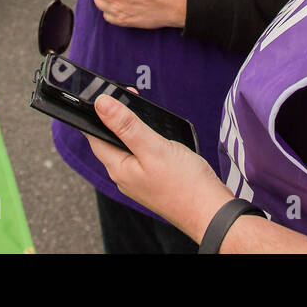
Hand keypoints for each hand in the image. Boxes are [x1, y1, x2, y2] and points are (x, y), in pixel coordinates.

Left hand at [86, 94, 231, 242]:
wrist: (212, 212)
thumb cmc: (186, 185)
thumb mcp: (153, 148)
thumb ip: (126, 126)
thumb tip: (101, 104)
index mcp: (119, 169)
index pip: (94, 137)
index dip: (96, 114)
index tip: (103, 94)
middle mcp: (126, 177)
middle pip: (111, 141)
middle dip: (117, 118)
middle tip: (129, 96)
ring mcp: (141, 180)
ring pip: (128, 148)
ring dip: (132, 128)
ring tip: (143, 110)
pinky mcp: (155, 181)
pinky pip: (143, 155)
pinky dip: (146, 140)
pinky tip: (158, 134)